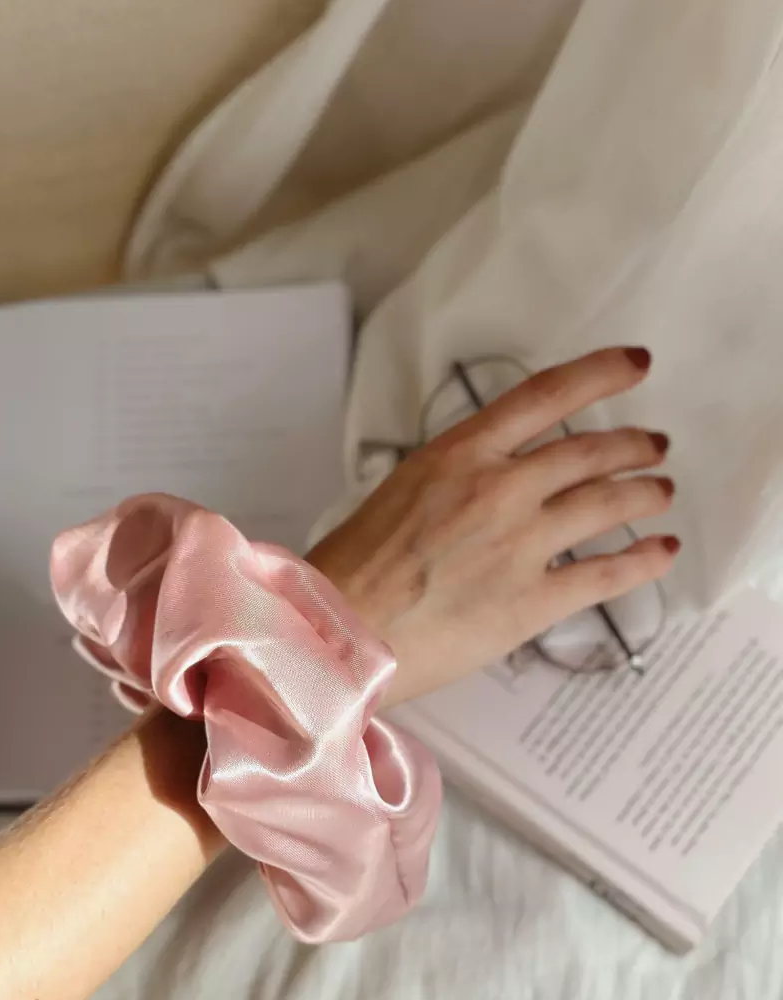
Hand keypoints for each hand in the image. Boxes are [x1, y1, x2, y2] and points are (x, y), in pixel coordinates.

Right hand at [308, 347, 677, 705]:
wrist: (337, 633)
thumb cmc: (351, 571)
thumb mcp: (400, 494)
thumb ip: (455, 481)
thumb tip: (495, 486)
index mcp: (458, 455)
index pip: (545, 396)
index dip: (599, 375)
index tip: (634, 366)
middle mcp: (498, 489)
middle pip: (589, 452)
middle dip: (632, 446)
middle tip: (653, 446)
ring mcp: (520, 544)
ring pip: (608, 504)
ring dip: (644, 494)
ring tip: (661, 493)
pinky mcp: (532, 601)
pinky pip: (606, 573)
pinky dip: (644, 561)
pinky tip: (662, 553)